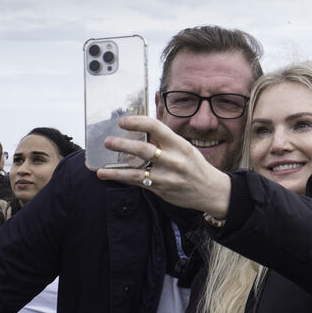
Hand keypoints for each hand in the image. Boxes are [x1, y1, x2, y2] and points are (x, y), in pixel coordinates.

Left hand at [95, 115, 231, 216]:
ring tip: (100, 165)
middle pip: (145, 150)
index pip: (156, 127)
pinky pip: (137, 182)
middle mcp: (174, 160)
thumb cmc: (194, 165)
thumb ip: (165, 140)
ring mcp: (167, 177)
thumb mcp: (185, 148)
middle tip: (108, 141)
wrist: (211, 191)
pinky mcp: (161, 189)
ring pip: (137, 171)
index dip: (137, 122)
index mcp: (179, 144)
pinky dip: (120, 178)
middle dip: (124, 145)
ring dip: (116, 168)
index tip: (123, 121)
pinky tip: (105, 174)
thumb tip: (141, 127)